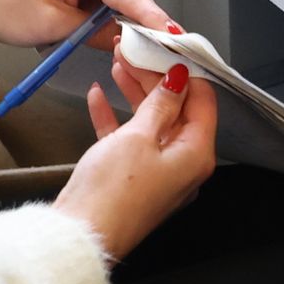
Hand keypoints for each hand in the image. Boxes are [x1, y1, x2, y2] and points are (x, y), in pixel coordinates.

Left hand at [0, 0, 182, 47]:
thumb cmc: (5, 2)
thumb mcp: (53, 26)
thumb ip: (94, 33)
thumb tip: (127, 42)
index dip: (151, 17)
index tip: (173, 35)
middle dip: (145, 25)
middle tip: (162, 54)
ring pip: (123, 4)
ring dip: (129, 26)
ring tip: (144, 53)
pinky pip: (109, 7)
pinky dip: (114, 24)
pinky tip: (122, 42)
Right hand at [56, 58, 217, 259]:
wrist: (81, 236)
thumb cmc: (113, 192)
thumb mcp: (139, 136)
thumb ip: (161, 104)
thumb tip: (179, 80)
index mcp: (196, 155)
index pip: (203, 102)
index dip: (188, 72)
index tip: (170, 48)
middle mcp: (182, 165)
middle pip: (176, 110)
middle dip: (155, 78)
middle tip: (137, 50)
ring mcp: (156, 172)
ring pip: (150, 122)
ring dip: (134, 92)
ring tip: (118, 63)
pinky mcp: (131, 178)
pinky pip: (128, 140)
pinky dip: (115, 117)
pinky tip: (98, 96)